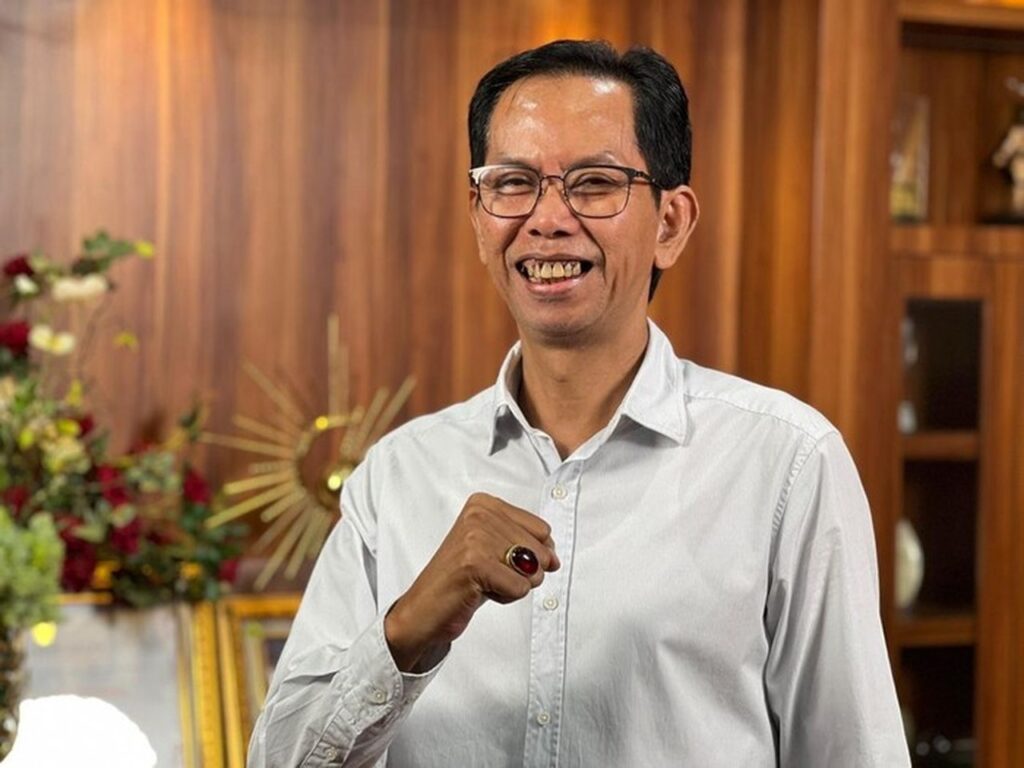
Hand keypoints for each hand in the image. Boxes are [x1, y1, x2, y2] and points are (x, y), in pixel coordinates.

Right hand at [384, 492, 559, 671]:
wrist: (422, 610)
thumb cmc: (462, 581)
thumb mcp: (496, 551)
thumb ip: (528, 545)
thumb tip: (555, 558)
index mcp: (484, 503)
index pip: (543, 530)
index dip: (530, 554)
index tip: (496, 559)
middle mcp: (479, 513)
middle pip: (541, 550)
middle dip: (522, 572)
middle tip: (487, 575)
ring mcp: (475, 537)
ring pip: (533, 570)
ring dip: (513, 585)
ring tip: (483, 582)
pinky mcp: (474, 563)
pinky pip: (519, 588)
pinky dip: (505, 597)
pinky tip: (478, 592)